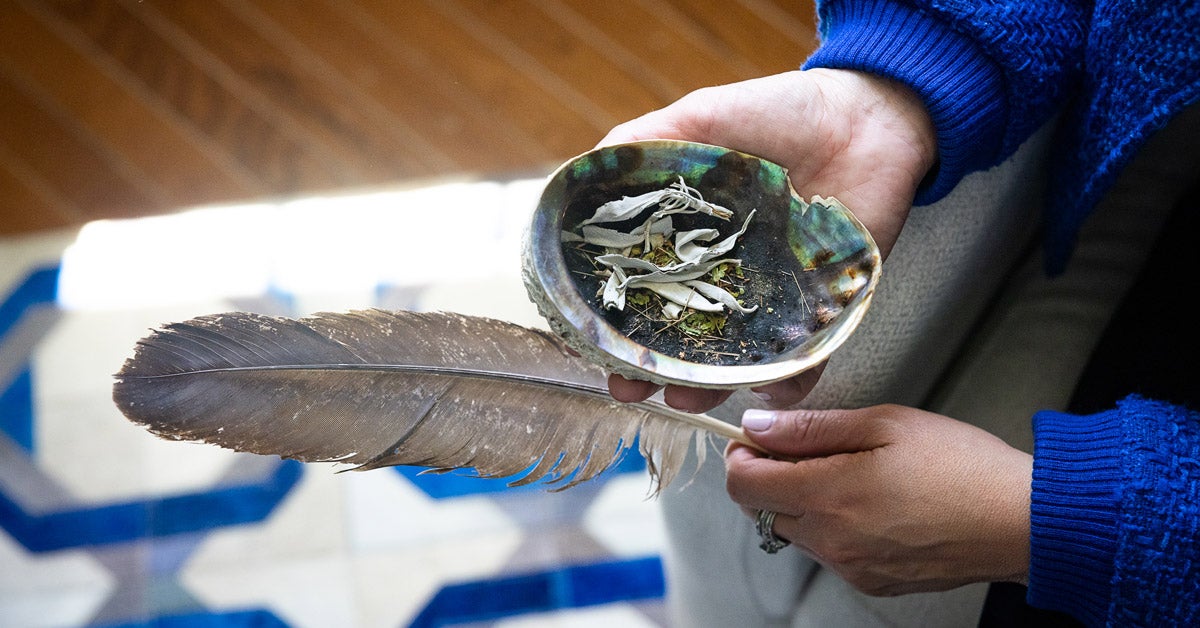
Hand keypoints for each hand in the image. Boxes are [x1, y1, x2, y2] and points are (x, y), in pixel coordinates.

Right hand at [600, 69, 936, 411]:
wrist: (866, 120)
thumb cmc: (781, 112)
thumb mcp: (700, 118)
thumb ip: (643, 144)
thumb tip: (578, 175)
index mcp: (688, 239)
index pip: (640, 291)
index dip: (614, 321)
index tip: (590, 346)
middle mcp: (722, 275)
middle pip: (678, 338)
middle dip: (649, 372)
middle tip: (628, 388)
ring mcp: (769, 297)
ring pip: (732, 360)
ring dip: (707, 389)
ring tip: (687, 399)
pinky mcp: (820, 310)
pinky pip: (803, 361)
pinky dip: (789, 385)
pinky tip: (769, 391)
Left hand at [725, 405, 1031, 595]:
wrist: (1023, 522)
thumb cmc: (963, 466)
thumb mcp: (885, 423)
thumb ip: (812, 427)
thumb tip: (758, 425)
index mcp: (829, 496)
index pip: (743, 484)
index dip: (742, 455)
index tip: (757, 436)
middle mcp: (832, 541)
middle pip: (761, 509)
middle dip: (771, 476)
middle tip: (810, 446)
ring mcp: (851, 567)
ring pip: (794, 531)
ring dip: (802, 501)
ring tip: (852, 473)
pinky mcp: (872, 583)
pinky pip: (829, 552)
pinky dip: (833, 526)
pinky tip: (872, 503)